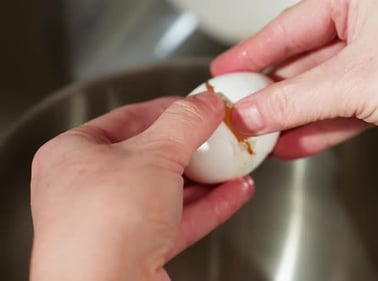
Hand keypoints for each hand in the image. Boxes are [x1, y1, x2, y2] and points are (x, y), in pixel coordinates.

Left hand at [30, 93, 254, 280]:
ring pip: (169, 191)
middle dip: (193, 148)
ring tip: (235, 164)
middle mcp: (88, 190)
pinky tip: (234, 192)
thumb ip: (185, 123)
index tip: (196, 106)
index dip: (167, 109)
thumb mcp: (153, 155)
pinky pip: (179, 220)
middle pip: (151, 157)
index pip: (127, 119)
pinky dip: (209, 206)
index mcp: (73, 155)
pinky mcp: (138, 250)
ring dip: (207, 179)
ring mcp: (113, 223)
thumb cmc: (103, 227)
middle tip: (219, 136)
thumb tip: (205, 104)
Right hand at [211, 0, 377, 157]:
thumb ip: (293, 100)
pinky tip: (294, 143)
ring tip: (262, 134)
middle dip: (272, 92)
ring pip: (323, 88)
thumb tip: (251, 111)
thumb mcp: (353, 83)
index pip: (290, 25)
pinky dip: (320, 127)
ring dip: (293, 116)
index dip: (253, 53)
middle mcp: (373, 21)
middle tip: (240, 109)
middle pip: (305, 60)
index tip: (226, 71)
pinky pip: (344, 107)